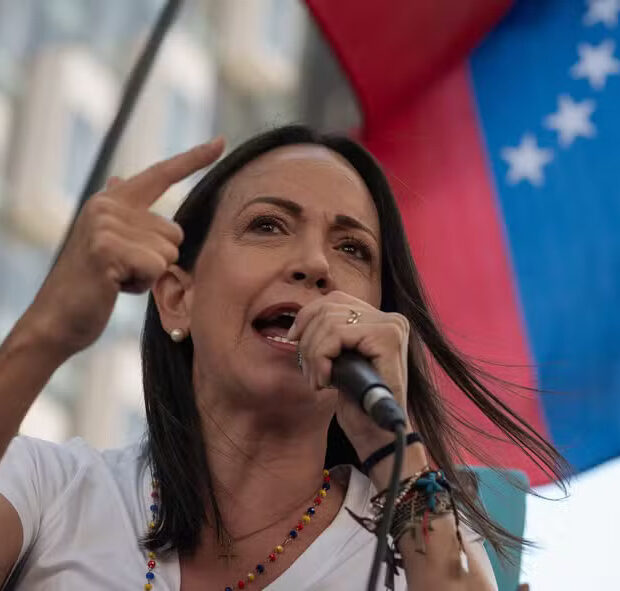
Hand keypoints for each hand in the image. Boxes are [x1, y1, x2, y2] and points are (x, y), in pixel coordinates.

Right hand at [26, 138, 224, 357]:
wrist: (58, 318)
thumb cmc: (92, 283)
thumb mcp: (107, 241)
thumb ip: (121, 212)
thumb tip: (119, 178)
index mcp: (112, 201)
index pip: (161, 174)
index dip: (193, 159)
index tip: (221, 142)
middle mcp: (108, 206)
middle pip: (175, 233)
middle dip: (158, 260)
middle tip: (122, 270)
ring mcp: (104, 225)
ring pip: (169, 253)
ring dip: (149, 275)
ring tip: (117, 278)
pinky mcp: (106, 249)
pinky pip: (156, 268)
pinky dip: (142, 285)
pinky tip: (115, 287)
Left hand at [287, 291, 414, 458]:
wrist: (379, 435)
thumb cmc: (358, 402)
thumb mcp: (341, 360)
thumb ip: (331, 335)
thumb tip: (301, 318)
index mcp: (382, 320)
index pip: (335, 300)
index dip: (307, 316)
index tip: (293, 339)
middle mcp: (392, 318)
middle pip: (328, 308)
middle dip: (308, 341)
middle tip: (310, 374)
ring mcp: (392, 326)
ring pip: (329, 321)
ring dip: (313, 355)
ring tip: (318, 381)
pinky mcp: (387, 338)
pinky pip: (336, 335)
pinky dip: (321, 358)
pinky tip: (326, 381)